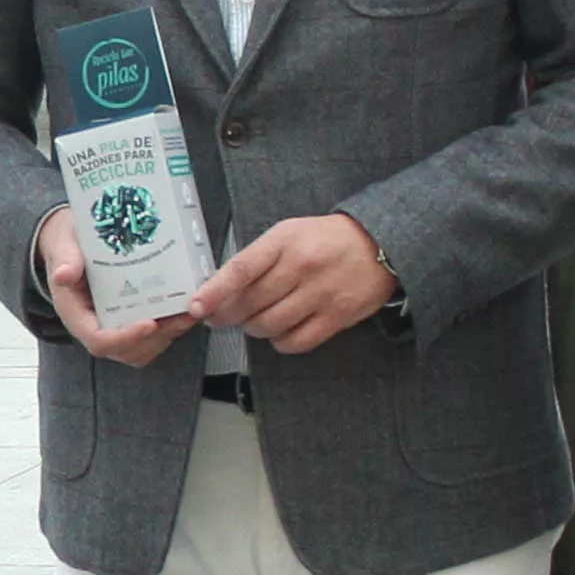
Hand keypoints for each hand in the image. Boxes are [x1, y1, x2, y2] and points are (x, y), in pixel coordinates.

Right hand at [38, 204, 190, 366]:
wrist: (74, 244)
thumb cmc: (69, 247)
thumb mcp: (63, 248)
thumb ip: (66, 261)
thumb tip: (63, 274)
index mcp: (77, 316)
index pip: (100, 341)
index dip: (125, 337)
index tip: (149, 323)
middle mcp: (97, 328)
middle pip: (128, 350)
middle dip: (158, 338)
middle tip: (181, 316)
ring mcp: (116, 327)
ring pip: (145, 347)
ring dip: (170, 334)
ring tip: (190, 313)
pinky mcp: (132, 320)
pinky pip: (154, 336)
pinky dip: (172, 326)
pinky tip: (188, 308)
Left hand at [200, 212, 400, 354]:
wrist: (378, 243)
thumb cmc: (325, 239)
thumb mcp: (289, 233)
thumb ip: (257, 258)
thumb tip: (220, 290)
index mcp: (285, 241)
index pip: (241, 269)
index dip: (214, 291)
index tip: (196, 307)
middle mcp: (302, 266)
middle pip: (251, 303)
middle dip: (227, 315)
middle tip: (218, 317)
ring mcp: (321, 293)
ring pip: (269, 325)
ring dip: (254, 328)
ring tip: (256, 320)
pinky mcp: (338, 316)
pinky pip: (296, 341)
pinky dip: (281, 342)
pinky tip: (280, 332)